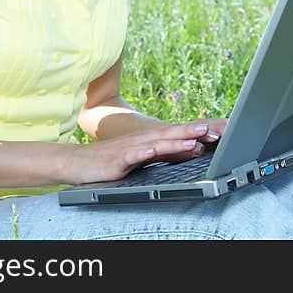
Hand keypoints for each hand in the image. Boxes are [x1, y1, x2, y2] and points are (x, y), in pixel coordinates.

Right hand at [59, 118, 227, 185]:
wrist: (76, 162)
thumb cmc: (109, 160)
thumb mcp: (142, 156)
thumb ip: (165, 152)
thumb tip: (192, 149)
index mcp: (149, 141)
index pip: (176, 135)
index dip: (196, 132)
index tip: (217, 133)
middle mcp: (142, 141)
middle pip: (170, 134)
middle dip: (191, 132)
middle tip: (211, 130)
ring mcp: (129, 149)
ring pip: (155, 143)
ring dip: (173, 140)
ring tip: (191, 138)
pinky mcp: (117, 160)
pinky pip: (130, 155)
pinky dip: (142, 152)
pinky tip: (151, 150)